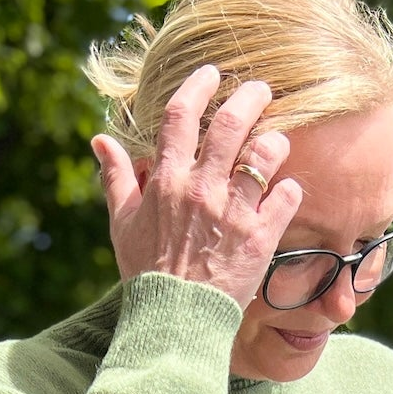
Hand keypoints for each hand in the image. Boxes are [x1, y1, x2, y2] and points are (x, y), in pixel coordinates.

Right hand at [89, 66, 303, 313]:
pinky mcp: (260, 238)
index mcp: (167, 180)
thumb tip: (101, 141)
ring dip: (275, 140)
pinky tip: (289, 188)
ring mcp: (233, 212)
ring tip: (278, 138)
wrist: (174, 320)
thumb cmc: (147, 272)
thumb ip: (116, 178)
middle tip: (261, 89)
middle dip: (249, 97)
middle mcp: (201, 189)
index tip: (212, 73)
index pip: (181, 114)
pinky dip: (291, 189)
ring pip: (264, 154)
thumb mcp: (123, 223)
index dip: (198, 86)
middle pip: (230, 123)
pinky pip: (286, 198)